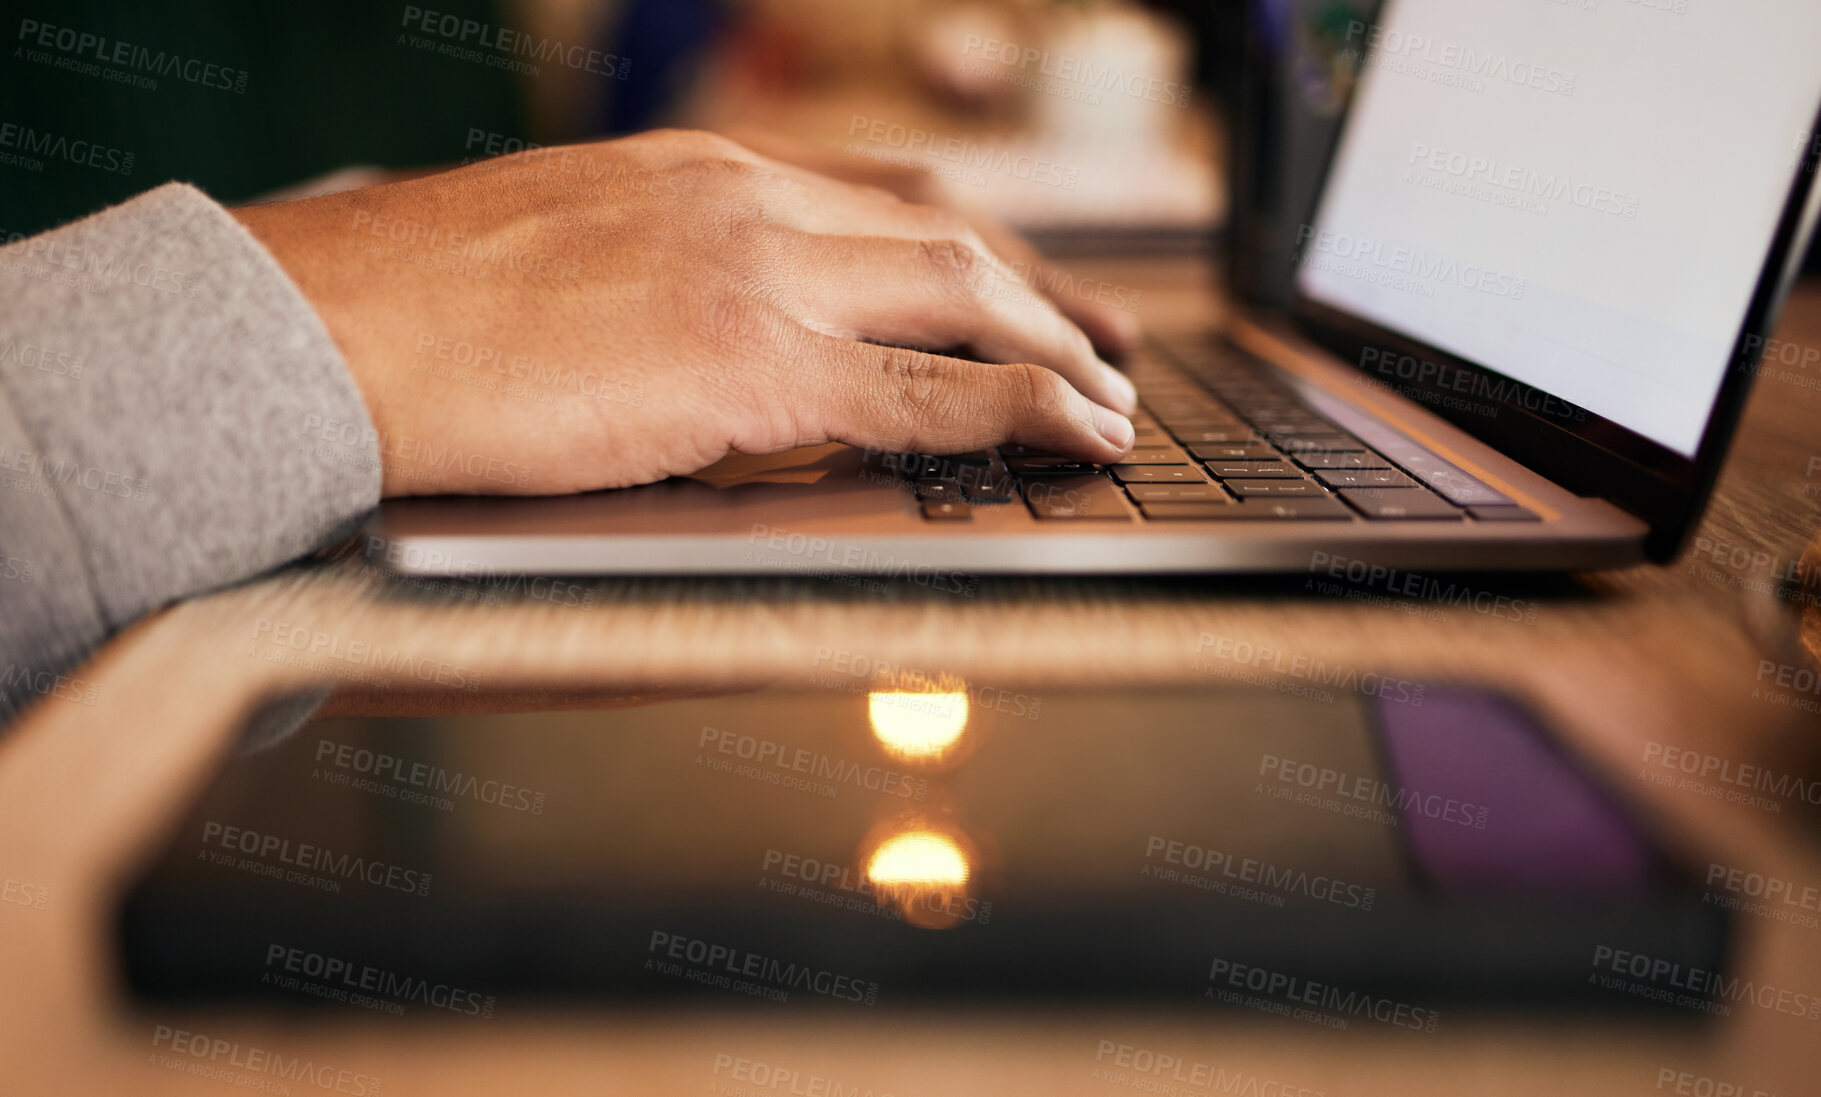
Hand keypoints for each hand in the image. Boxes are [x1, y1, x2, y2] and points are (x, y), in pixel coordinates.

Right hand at [232, 129, 1136, 496]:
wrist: (321, 326)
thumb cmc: (409, 308)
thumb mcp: (560, 253)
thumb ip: (657, 273)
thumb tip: (704, 339)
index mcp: (696, 169)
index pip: (878, 197)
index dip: (972, 246)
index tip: (1022, 282)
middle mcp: (743, 197)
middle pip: (945, 236)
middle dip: (1045, 292)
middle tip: (1107, 342)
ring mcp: (754, 271)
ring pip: (962, 296)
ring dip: (1057, 349)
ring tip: (1111, 399)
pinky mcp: (749, 362)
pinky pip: (928, 389)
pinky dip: (1021, 410)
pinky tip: (1074, 434)